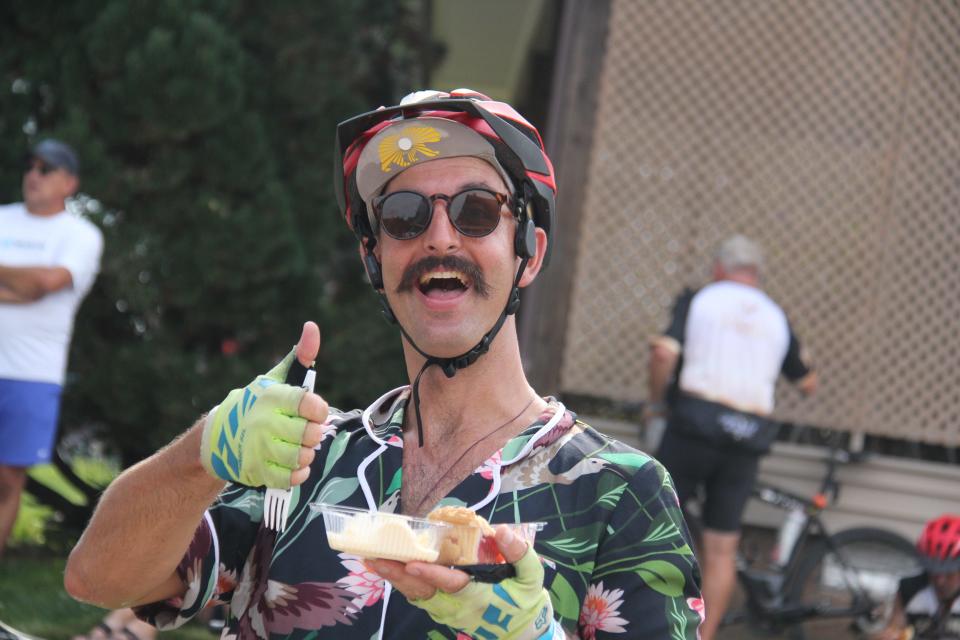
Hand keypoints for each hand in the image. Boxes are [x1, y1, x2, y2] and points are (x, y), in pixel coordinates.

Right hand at [200, 322, 327, 487]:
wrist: (218, 437)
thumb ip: (300, 356)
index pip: (311, 405)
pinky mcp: (257, 472)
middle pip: (311, 434)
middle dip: (313, 433)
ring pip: (302, 457)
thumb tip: (312, 327)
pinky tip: (292, 463)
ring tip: (298, 446)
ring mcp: (259, 449)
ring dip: (306, 453)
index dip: (319, 410)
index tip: (314, 411)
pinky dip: (297, 473)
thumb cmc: (255, 404)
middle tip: (306, 430)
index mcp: (271, 398)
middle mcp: (264, 423)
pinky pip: (291, 478)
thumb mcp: (275, 379)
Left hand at [367, 525, 555, 639]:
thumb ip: (518, 553)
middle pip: (422, 591)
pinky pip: (417, 596)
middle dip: (398, 575)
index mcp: (478, 595)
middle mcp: (457, 605)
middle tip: (374, 558)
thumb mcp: (531, 576)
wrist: (522, 631)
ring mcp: (447, 610)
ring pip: (415, 594)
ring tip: (371, 560)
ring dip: (393, 577)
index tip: (412, 564)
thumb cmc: (525, 600)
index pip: (451, 583)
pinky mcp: (442, 610)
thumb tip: (502, 530)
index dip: (431, 574)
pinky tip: (386, 568)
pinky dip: (400, 582)